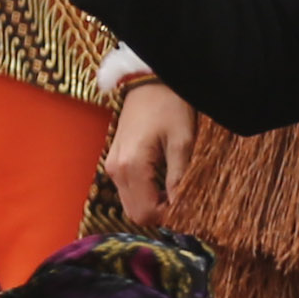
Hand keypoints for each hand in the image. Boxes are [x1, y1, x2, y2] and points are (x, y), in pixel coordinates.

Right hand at [104, 83, 193, 225]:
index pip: (145, 212)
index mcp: (131, 165)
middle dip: (158, 213)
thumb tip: (181, 207)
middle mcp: (116, 170)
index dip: (167, 216)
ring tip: (174, 190)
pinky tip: (161, 182)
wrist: (150, 81)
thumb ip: (179, 177)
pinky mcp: (114, 160)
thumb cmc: (169, 106)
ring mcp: (111, 165)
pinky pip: (126, 190)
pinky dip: (143, 193)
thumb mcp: (182, 141)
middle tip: (181, 201)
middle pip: (134, 213)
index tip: (187, 206)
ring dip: (150, 203)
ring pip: (129, 203)